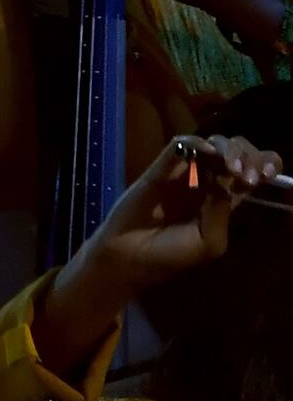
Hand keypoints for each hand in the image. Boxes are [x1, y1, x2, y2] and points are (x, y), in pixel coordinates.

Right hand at [77, 132, 280, 300]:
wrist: (131, 257)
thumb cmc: (171, 255)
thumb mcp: (209, 242)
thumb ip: (220, 210)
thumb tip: (224, 176)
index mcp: (225, 200)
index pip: (253, 172)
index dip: (265, 165)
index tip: (269, 173)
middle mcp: (208, 181)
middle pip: (237, 152)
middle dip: (249, 155)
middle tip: (243, 173)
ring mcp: (184, 172)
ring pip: (212, 143)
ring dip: (227, 148)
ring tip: (228, 167)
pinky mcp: (161, 167)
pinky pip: (180, 146)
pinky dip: (195, 143)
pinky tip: (205, 152)